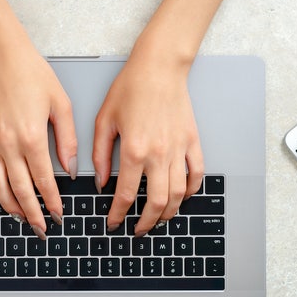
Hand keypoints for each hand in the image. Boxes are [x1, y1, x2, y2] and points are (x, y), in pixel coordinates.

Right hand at [0, 46, 77, 237]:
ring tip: (20, 216)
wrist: (1, 55)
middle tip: (41, 227)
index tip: (58, 214)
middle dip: (32, 213)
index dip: (52, 201)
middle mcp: (8, 144)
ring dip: (9, 205)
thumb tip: (71, 167)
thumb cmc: (31, 73)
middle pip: (20, 189)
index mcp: (32, 137)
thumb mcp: (61, 104)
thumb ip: (67, 140)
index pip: (45, 181)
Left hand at [92, 55, 203, 236]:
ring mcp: (178, 149)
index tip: (113, 223)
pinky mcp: (192, 142)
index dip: (118, 214)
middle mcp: (158, 154)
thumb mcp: (104, 120)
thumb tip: (101, 182)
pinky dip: (191, 190)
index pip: (125, 194)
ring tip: (158, 220)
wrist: (159, 67)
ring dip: (168, 213)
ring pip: (177, 194)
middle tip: (137, 230)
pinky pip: (196, 174)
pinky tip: (181, 197)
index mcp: (133, 150)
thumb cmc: (130, 88)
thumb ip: (100, 154)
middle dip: (146, 223)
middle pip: (156, 202)